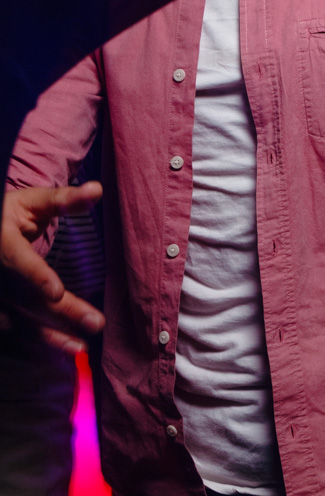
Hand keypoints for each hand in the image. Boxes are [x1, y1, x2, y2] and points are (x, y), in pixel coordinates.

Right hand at [0, 183, 105, 351]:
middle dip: (62, 313)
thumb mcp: (32, 202)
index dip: (35, 277)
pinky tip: (63, 352)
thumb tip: (97, 190)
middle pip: (25, 297)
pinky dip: (37, 343)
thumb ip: (63, 200)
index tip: (56, 292)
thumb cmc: (8, 214)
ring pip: (17, 320)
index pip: (17, 261)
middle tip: (96, 323)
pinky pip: (13, 332)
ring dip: (49, 336)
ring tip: (82, 347)